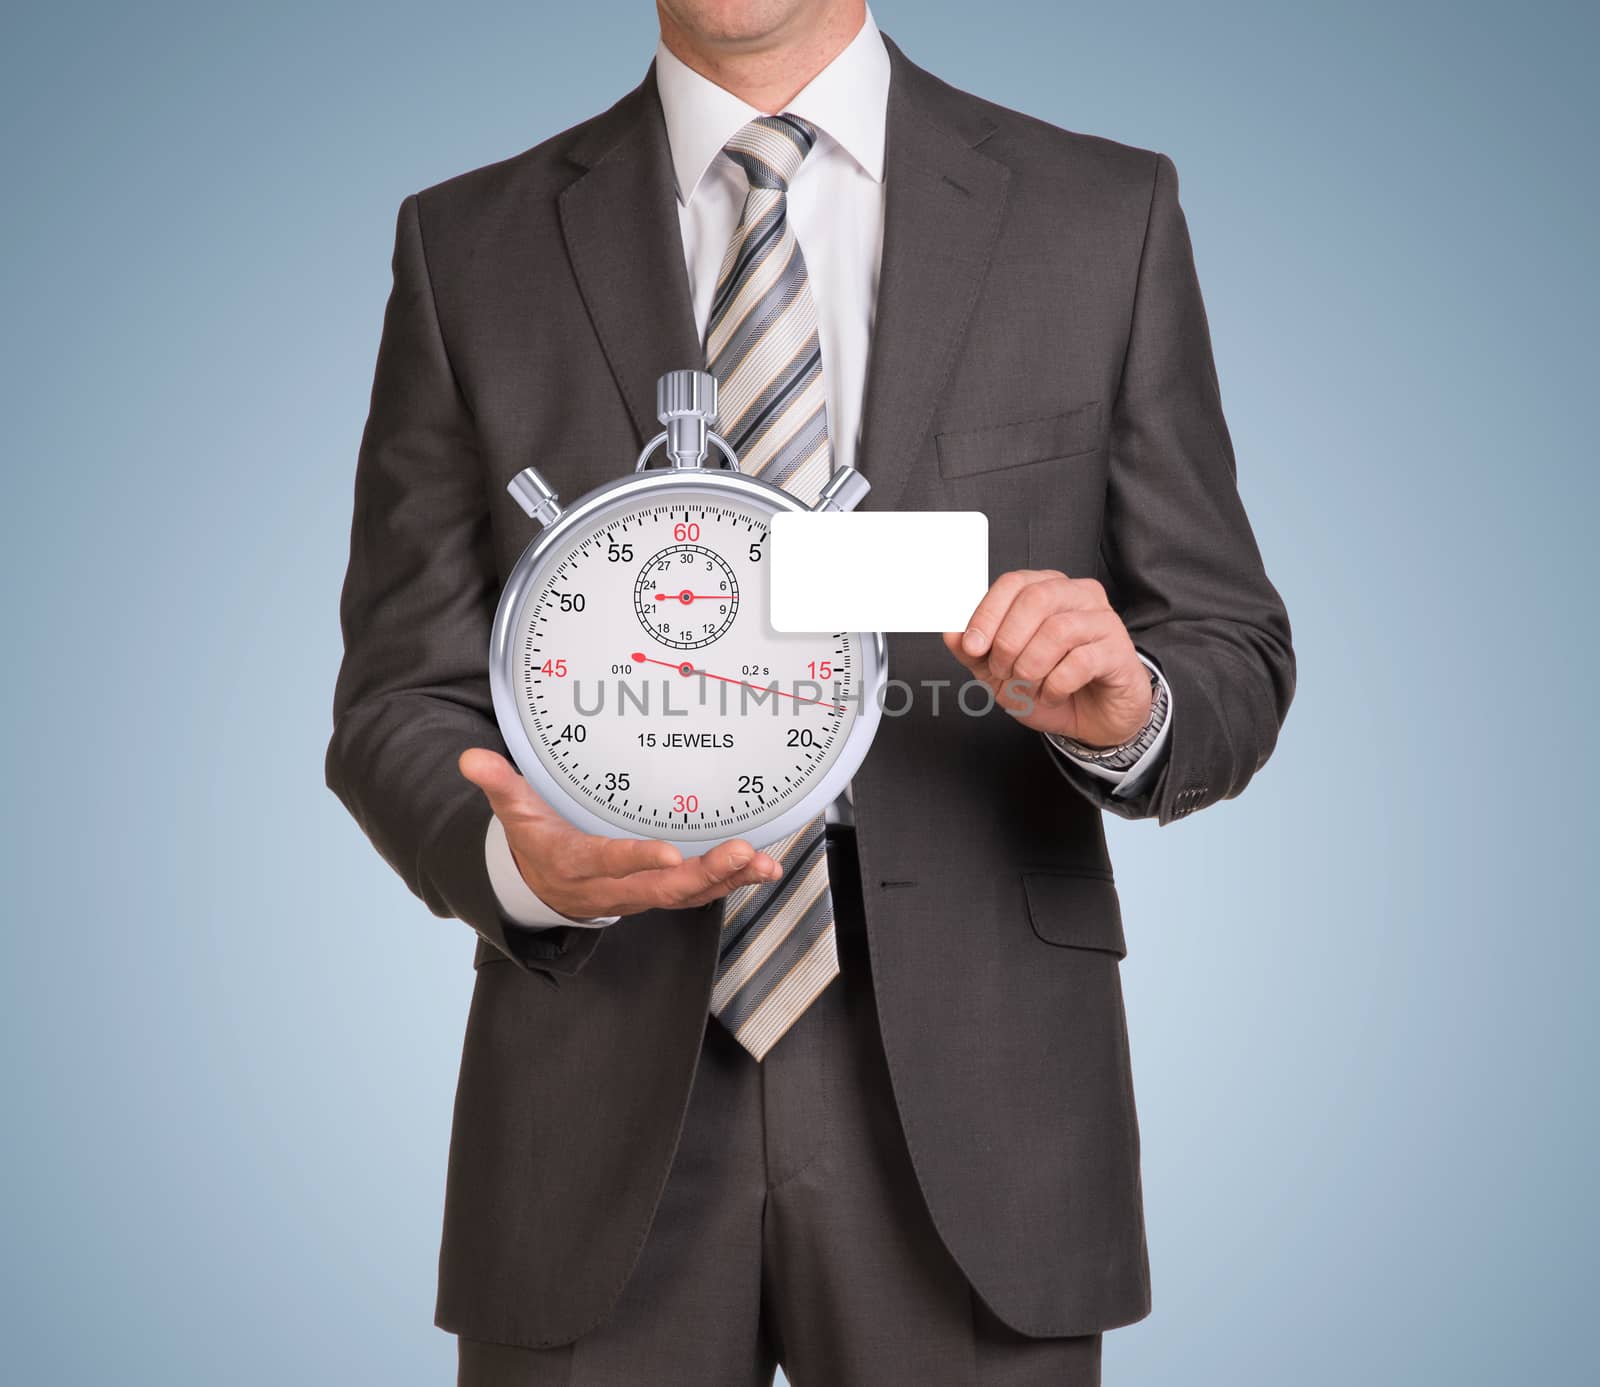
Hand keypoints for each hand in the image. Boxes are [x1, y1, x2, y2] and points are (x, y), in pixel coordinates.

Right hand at [458, 748, 781, 919]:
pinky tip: (763, 869)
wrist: (542, 886)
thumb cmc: (535, 840)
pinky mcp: (661, 893)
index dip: (636, 861)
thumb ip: (499, 784)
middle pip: (661, 889)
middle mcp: (612, 888)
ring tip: (762, 864)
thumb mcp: (513, 813)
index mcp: (576, 864)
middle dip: (704, 874)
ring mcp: (640, 894)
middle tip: (740, 853)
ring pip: (687, 896)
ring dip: (727, 880)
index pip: (607, 864)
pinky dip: (733, 883)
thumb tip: (470, 759)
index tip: (669, 854)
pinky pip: (700, 894)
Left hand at [943, 570, 1151, 744]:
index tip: (973, 647)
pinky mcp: (1119, 651)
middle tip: (1003, 672)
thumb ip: (975, 651)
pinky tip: (1053, 694)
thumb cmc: (1051, 686)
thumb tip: (951, 633)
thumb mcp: (1001, 672)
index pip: (1013, 583)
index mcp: (1048, 589)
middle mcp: (1078, 596)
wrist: (1093, 721)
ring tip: (1029, 686)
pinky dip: (1056, 685)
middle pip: (1036, 599)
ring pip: (1058, 630)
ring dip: (1031, 666)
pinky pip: (1080, 661)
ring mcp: (1103, 621)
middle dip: (1008, 642)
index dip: (987, 614)